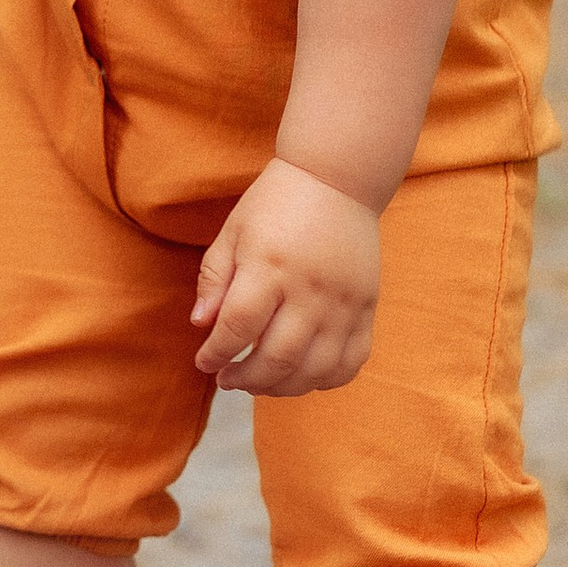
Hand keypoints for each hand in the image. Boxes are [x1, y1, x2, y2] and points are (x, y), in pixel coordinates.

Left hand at [191, 158, 379, 395]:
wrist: (337, 179)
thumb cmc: (275, 205)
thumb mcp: (233, 233)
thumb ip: (214, 279)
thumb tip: (200, 325)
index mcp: (269, 267)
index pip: (237, 327)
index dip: (216, 354)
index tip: (204, 363)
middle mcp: (310, 289)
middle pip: (277, 357)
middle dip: (246, 379)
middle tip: (229, 379)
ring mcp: (344, 302)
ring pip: (315, 368)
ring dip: (282, 387)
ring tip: (260, 382)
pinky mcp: (367, 307)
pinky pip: (351, 360)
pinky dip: (326, 379)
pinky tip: (302, 375)